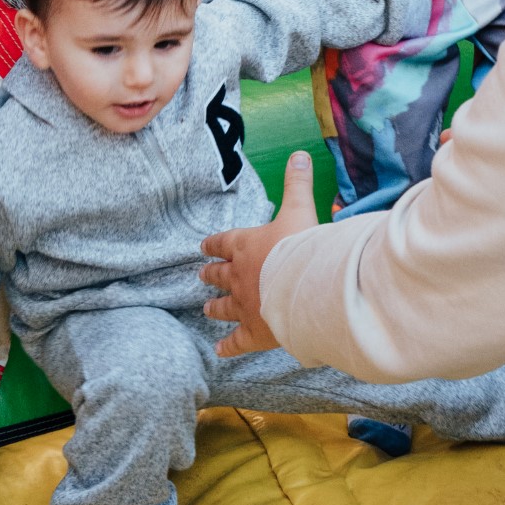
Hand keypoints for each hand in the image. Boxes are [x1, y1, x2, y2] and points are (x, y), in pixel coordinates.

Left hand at [199, 150, 318, 357]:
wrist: (303, 285)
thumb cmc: (300, 245)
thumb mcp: (299, 207)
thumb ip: (297, 183)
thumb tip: (298, 154)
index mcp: (246, 245)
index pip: (224, 242)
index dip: (214, 244)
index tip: (203, 246)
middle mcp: (239, 276)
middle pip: (220, 275)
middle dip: (211, 275)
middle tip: (200, 276)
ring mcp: (244, 305)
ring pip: (224, 306)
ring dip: (215, 307)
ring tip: (206, 309)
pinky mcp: (254, 331)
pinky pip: (237, 341)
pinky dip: (228, 346)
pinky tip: (219, 351)